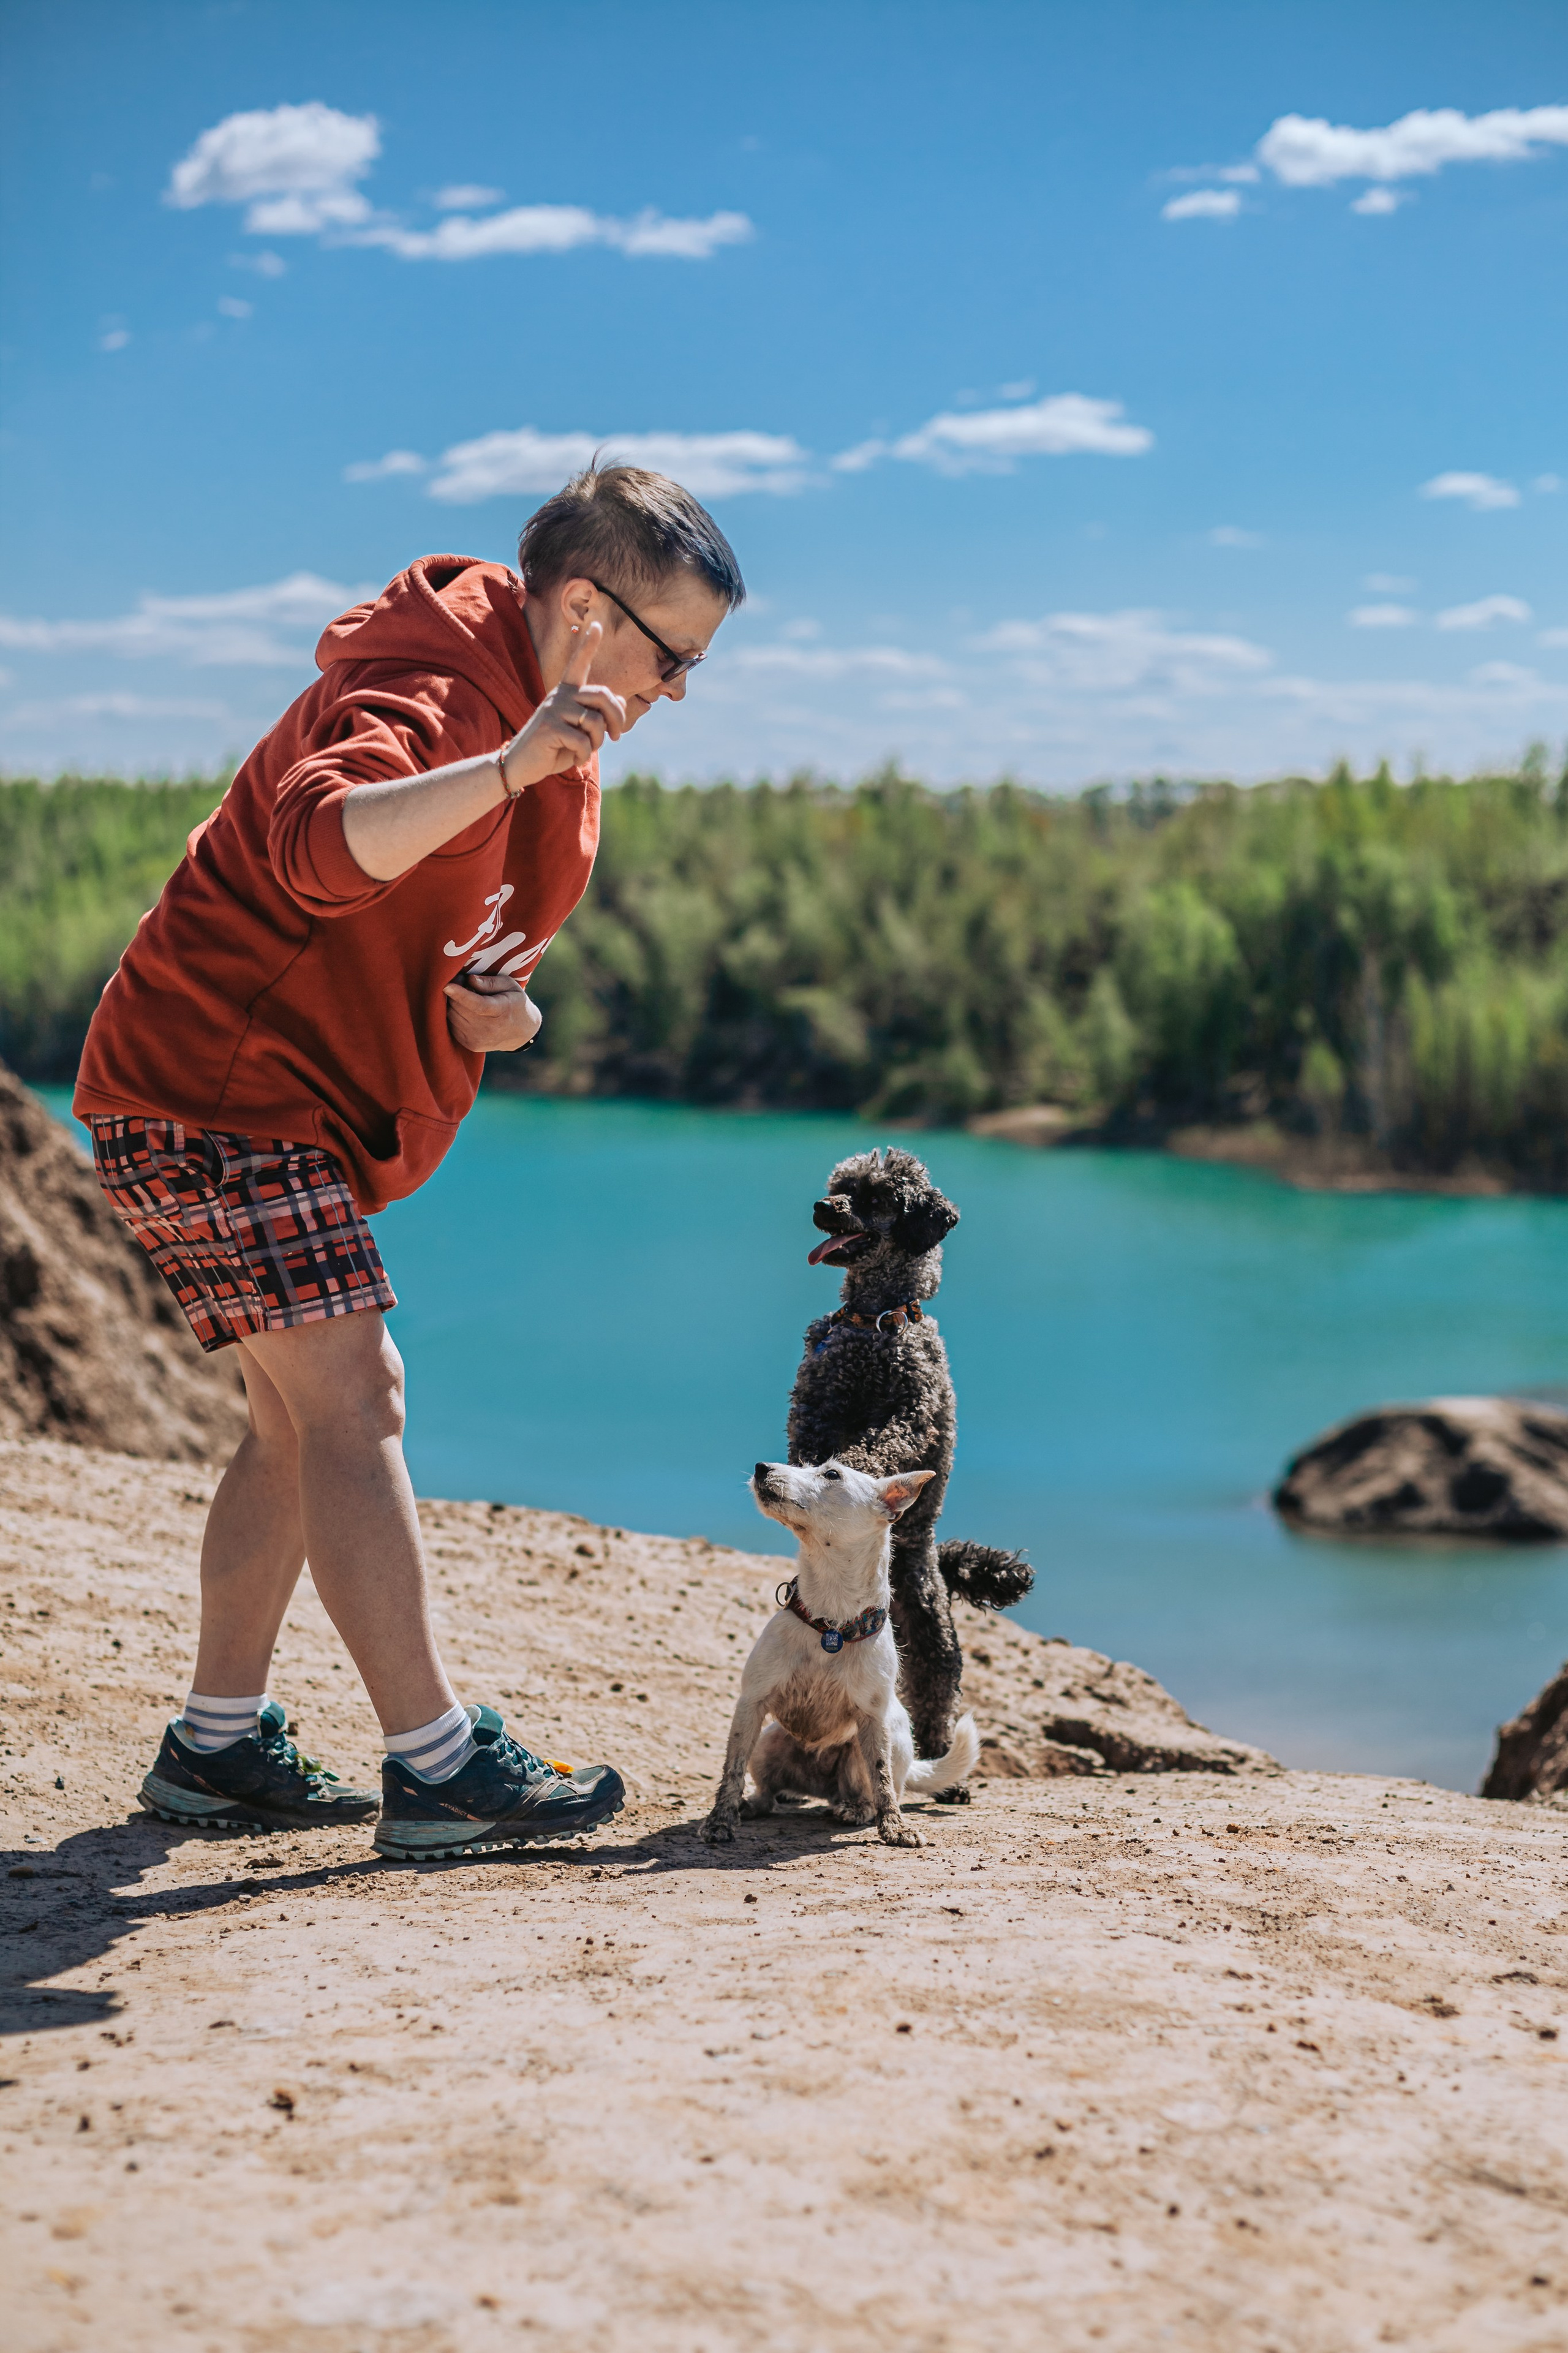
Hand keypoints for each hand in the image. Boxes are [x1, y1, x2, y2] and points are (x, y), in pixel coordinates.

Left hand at [443, 973, 542, 1053]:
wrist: (521, 1033)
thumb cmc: (514, 1003)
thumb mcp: (510, 986)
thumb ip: (490, 982)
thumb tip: (469, 980)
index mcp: (502, 1011)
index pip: (478, 1004)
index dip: (460, 995)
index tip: (446, 985)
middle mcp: (489, 1028)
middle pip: (460, 1008)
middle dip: (454, 993)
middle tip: (461, 982)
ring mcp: (478, 1039)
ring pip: (452, 1016)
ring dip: (453, 1004)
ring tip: (465, 997)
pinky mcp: (470, 1045)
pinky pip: (451, 1025)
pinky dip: (454, 1014)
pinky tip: (465, 1010)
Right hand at [498, 619, 625, 795]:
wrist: (520, 765)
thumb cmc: (553, 748)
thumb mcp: (579, 732)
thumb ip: (598, 716)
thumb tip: (621, 700)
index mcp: (566, 693)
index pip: (578, 664)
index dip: (588, 645)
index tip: (596, 624)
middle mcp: (559, 695)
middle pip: (603, 695)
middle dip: (617, 718)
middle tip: (615, 737)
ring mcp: (553, 709)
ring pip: (595, 721)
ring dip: (598, 742)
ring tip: (586, 750)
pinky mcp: (549, 727)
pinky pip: (583, 741)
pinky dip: (584, 755)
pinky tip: (575, 759)